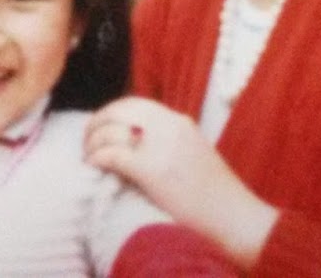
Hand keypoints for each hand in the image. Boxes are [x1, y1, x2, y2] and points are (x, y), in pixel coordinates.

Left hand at [84, 97, 277, 269]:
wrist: (234, 215)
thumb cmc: (215, 193)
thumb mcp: (194, 152)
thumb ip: (169, 141)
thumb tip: (138, 142)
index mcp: (179, 121)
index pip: (135, 104)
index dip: (112, 112)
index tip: (102, 127)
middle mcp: (169, 126)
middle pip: (119, 109)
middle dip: (97, 122)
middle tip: (87, 139)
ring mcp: (160, 146)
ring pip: (111, 130)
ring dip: (93, 141)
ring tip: (87, 155)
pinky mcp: (151, 169)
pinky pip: (112, 154)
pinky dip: (97, 157)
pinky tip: (93, 165)